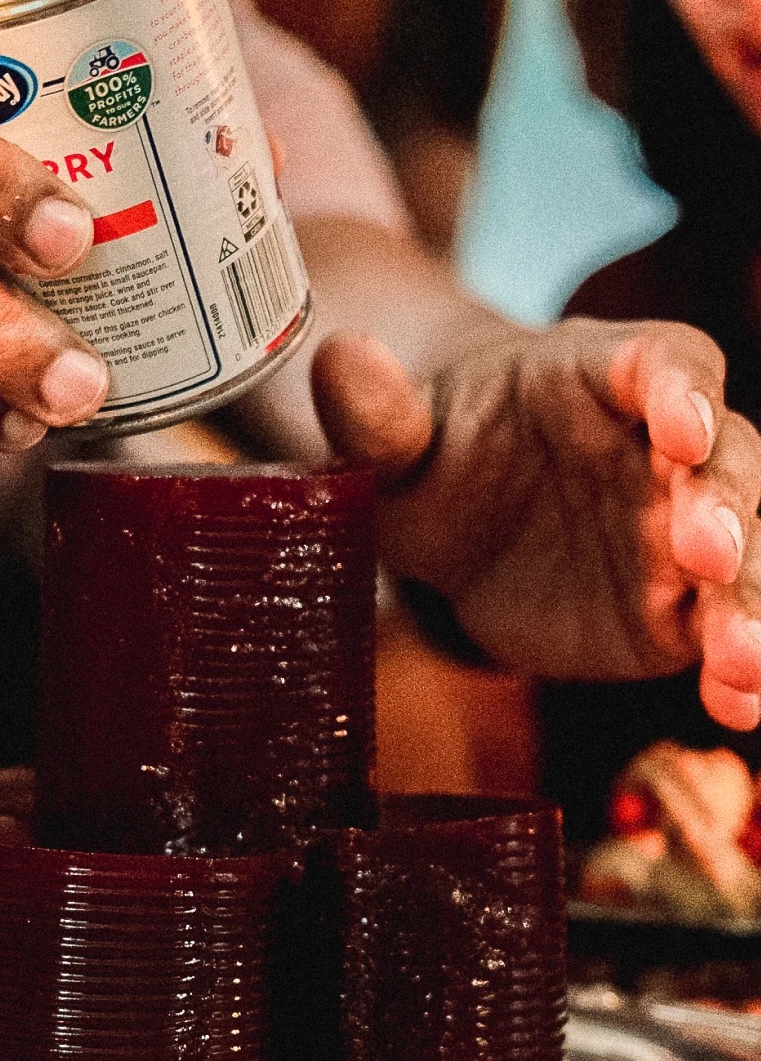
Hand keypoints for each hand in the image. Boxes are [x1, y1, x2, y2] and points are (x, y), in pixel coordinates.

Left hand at [311, 319, 760, 728]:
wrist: (446, 524)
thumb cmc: (431, 452)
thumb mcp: (391, 435)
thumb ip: (374, 408)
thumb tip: (341, 356)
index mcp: (598, 373)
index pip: (667, 361)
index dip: (683, 390)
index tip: (682, 428)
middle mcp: (661, 447)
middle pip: (729, 458)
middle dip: (727, 505)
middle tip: (707, 554)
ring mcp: (681, 531)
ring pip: (746, 552)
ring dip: (752, 601)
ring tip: (740, 659)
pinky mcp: (678, 611)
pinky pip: (724, 633)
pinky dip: (740, 671)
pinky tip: (737, 705)